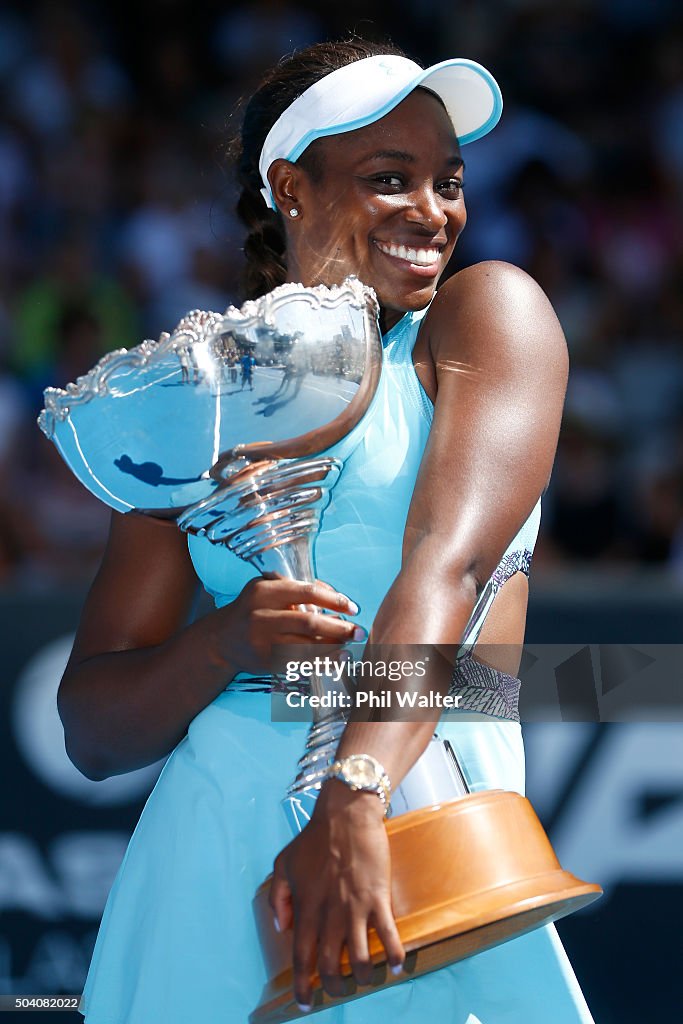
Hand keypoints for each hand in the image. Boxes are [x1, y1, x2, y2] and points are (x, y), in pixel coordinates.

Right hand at [214, 576, 362, 676]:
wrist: (222, 639)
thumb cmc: (254, 609)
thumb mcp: (268, 589)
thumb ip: (299, 588)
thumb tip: (337, 599)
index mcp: (264, 591)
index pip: (307, 592)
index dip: (334, 599)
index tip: (353, 607)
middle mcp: (261, 615)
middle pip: (309, 622)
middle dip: (340, 628)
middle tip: (360, 632)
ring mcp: (262, 641)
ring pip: (306, 646)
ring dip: (334, 647)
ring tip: (350, 646)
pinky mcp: (265, 662)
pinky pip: (300, 663)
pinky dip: (322, 662)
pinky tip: (337, 659)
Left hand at [269, 780, 404, 1009]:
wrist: (346, 815)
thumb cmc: (314, 838)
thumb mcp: (283, 864)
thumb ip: (278, 897)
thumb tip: (283, 927)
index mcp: (307, 907)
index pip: (302, 956)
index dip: (302, 984)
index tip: (304, 1002)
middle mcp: (330, 914)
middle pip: (331, 965)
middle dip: (335, 987)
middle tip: (338, 993)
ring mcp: (355, 908)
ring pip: (361, 958)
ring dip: (364, 977)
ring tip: (366, 980)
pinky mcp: (378, 898)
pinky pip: (388, 935)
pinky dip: (394, 955)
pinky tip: (396, 966)